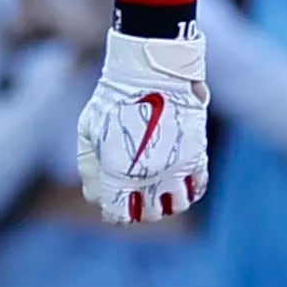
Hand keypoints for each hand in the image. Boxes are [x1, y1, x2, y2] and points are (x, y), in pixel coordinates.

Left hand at [75, 24, 209, 222]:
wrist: (150, 70)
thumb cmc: (113, 99)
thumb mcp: (88, 131)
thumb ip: (89, 167)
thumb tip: (96, 195)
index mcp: (117, 173)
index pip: (118, 216)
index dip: (115, 211)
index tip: (115, 201)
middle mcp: (148, 176)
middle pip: (148, 215)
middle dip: (140, 207)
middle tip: (137, 193)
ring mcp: (175, 166)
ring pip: (176, 205)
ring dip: (166, 200)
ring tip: (159, 186)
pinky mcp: (196, 154)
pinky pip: (197, 186)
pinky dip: (189, 188)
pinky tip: (178, 177)